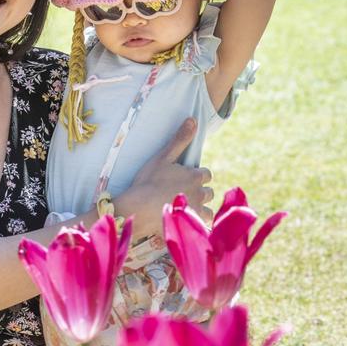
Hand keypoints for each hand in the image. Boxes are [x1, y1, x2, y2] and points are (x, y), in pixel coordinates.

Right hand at [122, 119, 213, 237]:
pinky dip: (197, 224)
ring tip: (186, 208)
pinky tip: (188, 224)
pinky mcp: (189, 225)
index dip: (196, 175)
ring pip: (207, 209)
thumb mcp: (163, 157)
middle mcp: (200, 193)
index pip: (205, 174)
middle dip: (199, 191)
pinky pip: (201, 226)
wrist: (138, 208)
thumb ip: (180, 139)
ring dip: (200, 207)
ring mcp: (196, 210)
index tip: (184, 178)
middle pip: (208, 191)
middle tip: (182, 192)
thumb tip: (193, 119)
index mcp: (195, 176)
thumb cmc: (148, 181)